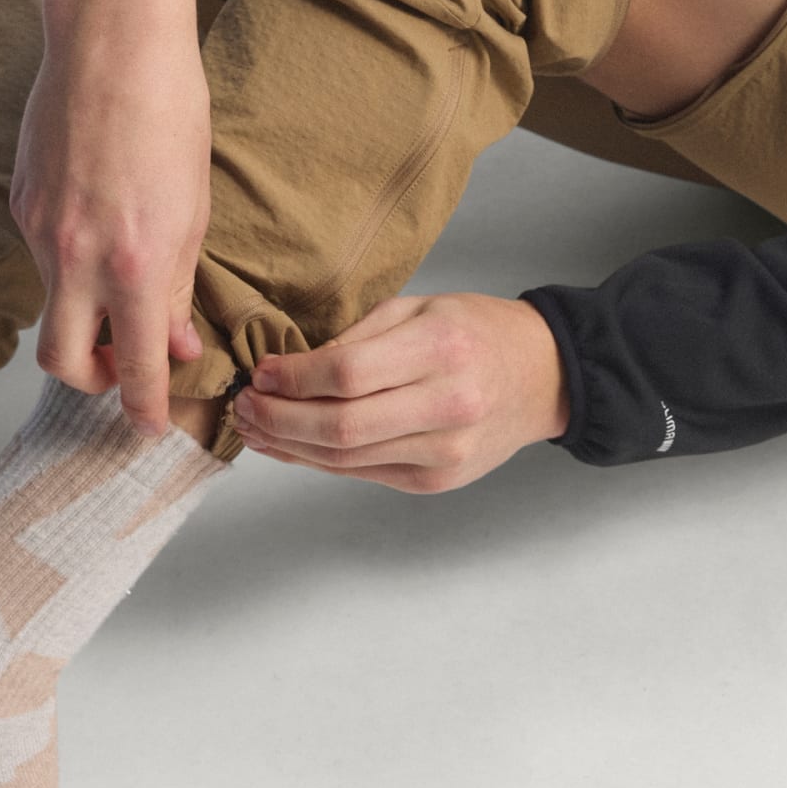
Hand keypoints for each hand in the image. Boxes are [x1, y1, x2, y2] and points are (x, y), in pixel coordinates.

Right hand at [11, 0, 210, 435]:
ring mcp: (39, 229)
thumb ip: (178, 284)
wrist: (113, 42)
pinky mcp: (20, 200)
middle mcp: (77, 256)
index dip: (142, 408)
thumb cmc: (171, 112)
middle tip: (123, 369)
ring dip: (81, 316)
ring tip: (119, 287)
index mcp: (134, 263)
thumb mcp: (195, 207)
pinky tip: (98, 218)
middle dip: (91, 382)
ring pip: (52, 306)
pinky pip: (42, 253)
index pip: (132, 367)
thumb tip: (175, 346)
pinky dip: (69, 260)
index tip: (151, 428)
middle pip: (63, 362)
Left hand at [231, 293, 570, 493]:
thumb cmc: (477, 331)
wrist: (541, 376)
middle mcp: (447, 405)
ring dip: (290, 446)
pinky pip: (363, 474)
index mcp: (441, 348)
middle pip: (341, 425)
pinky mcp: (437, 480)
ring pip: (346, 459)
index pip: (347, 373)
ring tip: (256, 428)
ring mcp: (444, 451)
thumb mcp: (420, 307)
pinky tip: (293, 446)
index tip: (262, 373)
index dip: (292, 379)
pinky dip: (321, 462)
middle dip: (279, 419)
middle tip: (245, 406)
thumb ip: (357, 337)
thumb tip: (288, 370)